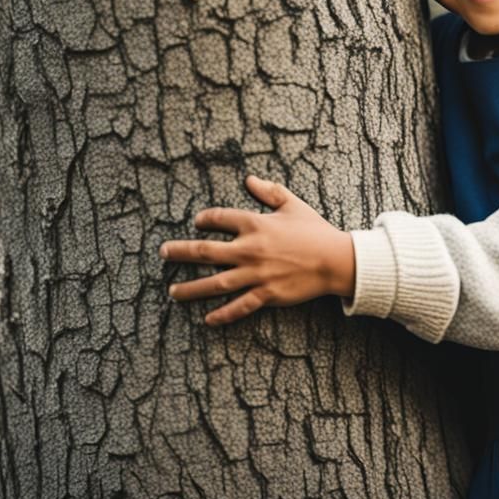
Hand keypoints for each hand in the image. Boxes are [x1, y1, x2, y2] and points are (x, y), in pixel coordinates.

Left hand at [160, 175, 355, 326]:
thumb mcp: (292, 204)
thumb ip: (268, 191)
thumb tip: (248, 179)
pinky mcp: (267, 293)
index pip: (219, 218)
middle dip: (180, 252)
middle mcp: (250, 249)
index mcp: (255, 224)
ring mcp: (256, 274)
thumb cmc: (315, 230)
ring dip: (191, 289)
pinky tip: (207, 319)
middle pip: (205, 251)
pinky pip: (240, 306)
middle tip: (163, 253)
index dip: (205, 218)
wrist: (336, 259)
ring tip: (172, 292)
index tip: (198, 221)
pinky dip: (223, 314)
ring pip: (215, 283)